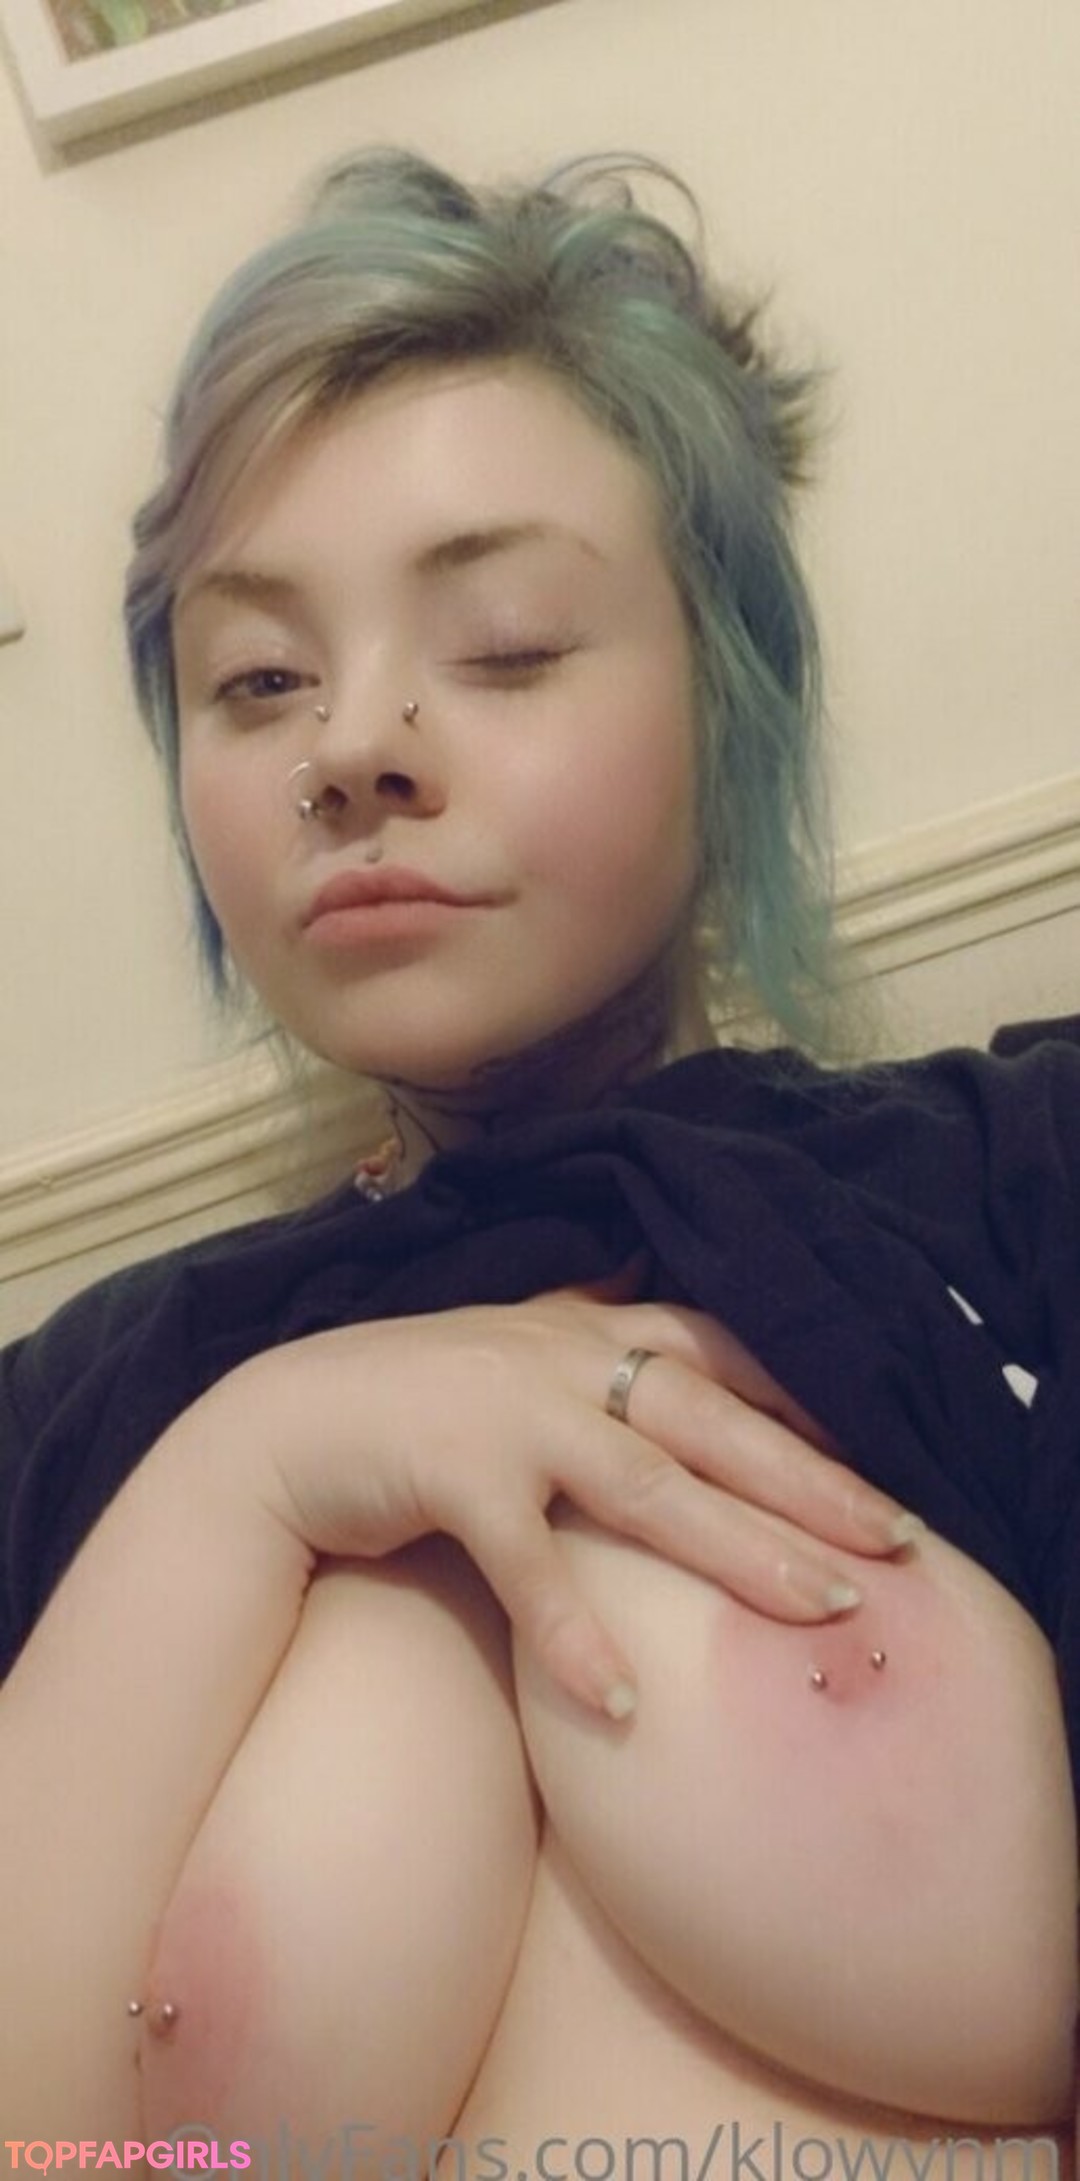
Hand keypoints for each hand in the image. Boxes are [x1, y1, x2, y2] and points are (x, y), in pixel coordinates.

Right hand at [237, 1289, 920, 1718]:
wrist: (281, 1423)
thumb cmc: (406, 1394)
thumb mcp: (510, 1349)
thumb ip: (583, 1332)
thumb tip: (648, 1304)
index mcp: (583, 1327)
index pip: (719, 1352)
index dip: (803, 1403)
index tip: (880, 1458)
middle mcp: (560, 1358)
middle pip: (713, 1420)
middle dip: (812, 1480)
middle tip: (898, 1540)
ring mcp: (508, 1413)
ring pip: (649, 1484)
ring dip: (741, 1548)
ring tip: (823, 1609)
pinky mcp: (452, 1474)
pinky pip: (528, 1563)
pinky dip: (575, 1632)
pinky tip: (623, 1699)